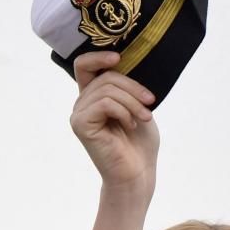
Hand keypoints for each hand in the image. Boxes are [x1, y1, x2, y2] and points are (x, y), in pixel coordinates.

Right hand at [70, 51, 157, 196]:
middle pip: (106, 77)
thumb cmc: (139, 143)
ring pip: (108, 89)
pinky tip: (131, 125)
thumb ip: (126, 86)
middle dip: (133, 88)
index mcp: (93, 97)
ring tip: (144, 118)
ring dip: (133, 102)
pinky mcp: (80, 125)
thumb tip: (126, 62)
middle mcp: (82, 104)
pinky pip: (105, 103)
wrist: (137, 173)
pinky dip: (124, 111)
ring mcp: (79, 115)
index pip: (84, 65)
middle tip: (150, 103)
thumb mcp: (136, 105)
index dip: (98, 56)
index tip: (119, 58)